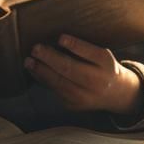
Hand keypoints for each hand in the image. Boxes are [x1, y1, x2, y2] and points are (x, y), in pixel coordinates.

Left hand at [25, 35, 143, 116]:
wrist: (115, 94)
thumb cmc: (102, 66)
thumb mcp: (101, 54)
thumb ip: (83, 48)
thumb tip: (56, 38)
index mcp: (105, 62)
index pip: (90, 53)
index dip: (75, 45)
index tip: (60, 37)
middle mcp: (97, 81)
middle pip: (72, 69)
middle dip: (51, 59)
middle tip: (36, 48)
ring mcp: (86, 97)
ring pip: (61, 83)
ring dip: (42, 72)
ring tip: (29, 61)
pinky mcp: (75, 105)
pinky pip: (56, 92)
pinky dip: (43, 80)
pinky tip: (34, 71)